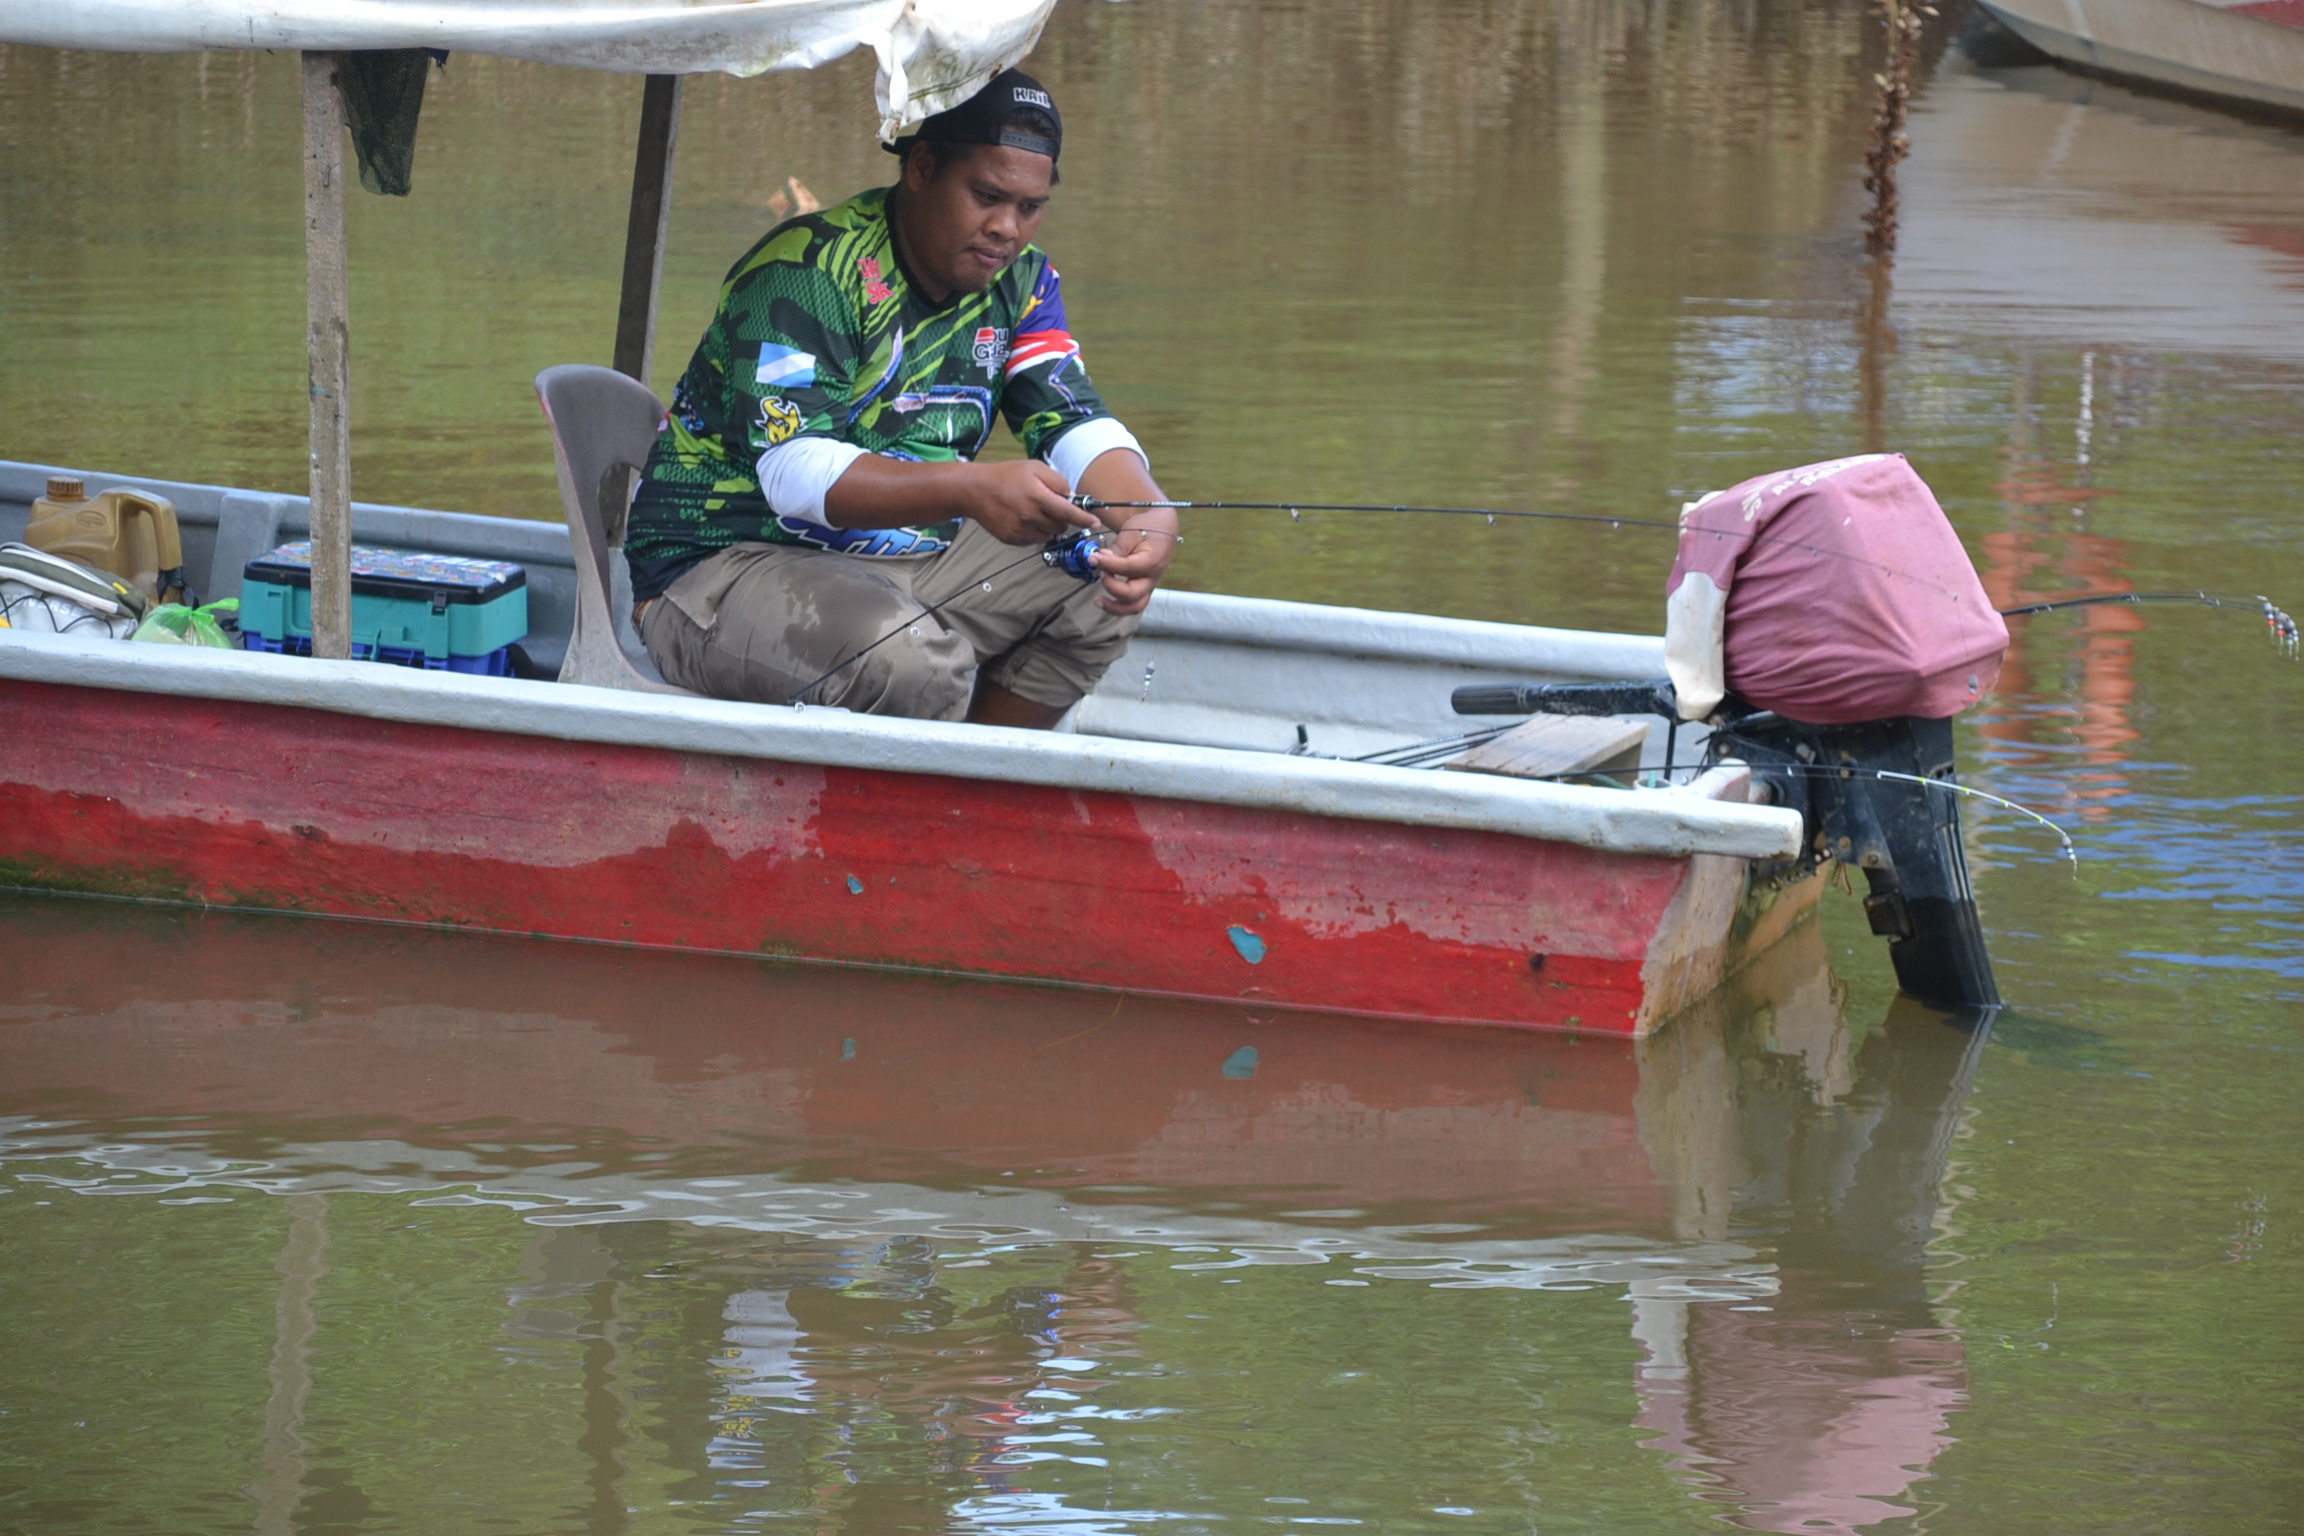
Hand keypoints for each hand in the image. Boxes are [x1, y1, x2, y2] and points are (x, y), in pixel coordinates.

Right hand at [960, 459, 1097, 544]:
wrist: (975, 490)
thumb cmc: (1007, 475)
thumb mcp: (1034, 468)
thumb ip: (1057, 481)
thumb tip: (1073, 497)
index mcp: (1037, 496)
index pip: (1068, 512)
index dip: (1084, 518)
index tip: (1096, 522)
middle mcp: (1029, 516)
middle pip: (1060, 526)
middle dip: (1063, 518)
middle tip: (1052, 506)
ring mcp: (1020, 530)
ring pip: (1049, 535)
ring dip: (1049, 526)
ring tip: (1035, 511)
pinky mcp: (1012, 539)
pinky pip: (1034, 540)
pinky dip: (1035, 532)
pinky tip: (1023, 518)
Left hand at [1089, 505, 1178, 614]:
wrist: (1165, 526)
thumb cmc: (1149, 527)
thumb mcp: (1131, 533)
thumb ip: (1116, 549)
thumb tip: (1099, 559)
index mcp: (1152, 562)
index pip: (1126, 568)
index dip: (1107, 564)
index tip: (1092, 558)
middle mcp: (1153, 578)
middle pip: (1131, 595)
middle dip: (1111, 586)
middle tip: (1100, 572)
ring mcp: (1150, 585)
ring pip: (1135, 607)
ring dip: (1115, 607)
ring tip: (1097, 601)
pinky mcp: (1146, 588)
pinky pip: (1134, 603)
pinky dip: (1120, 605)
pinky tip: (1105, 601)